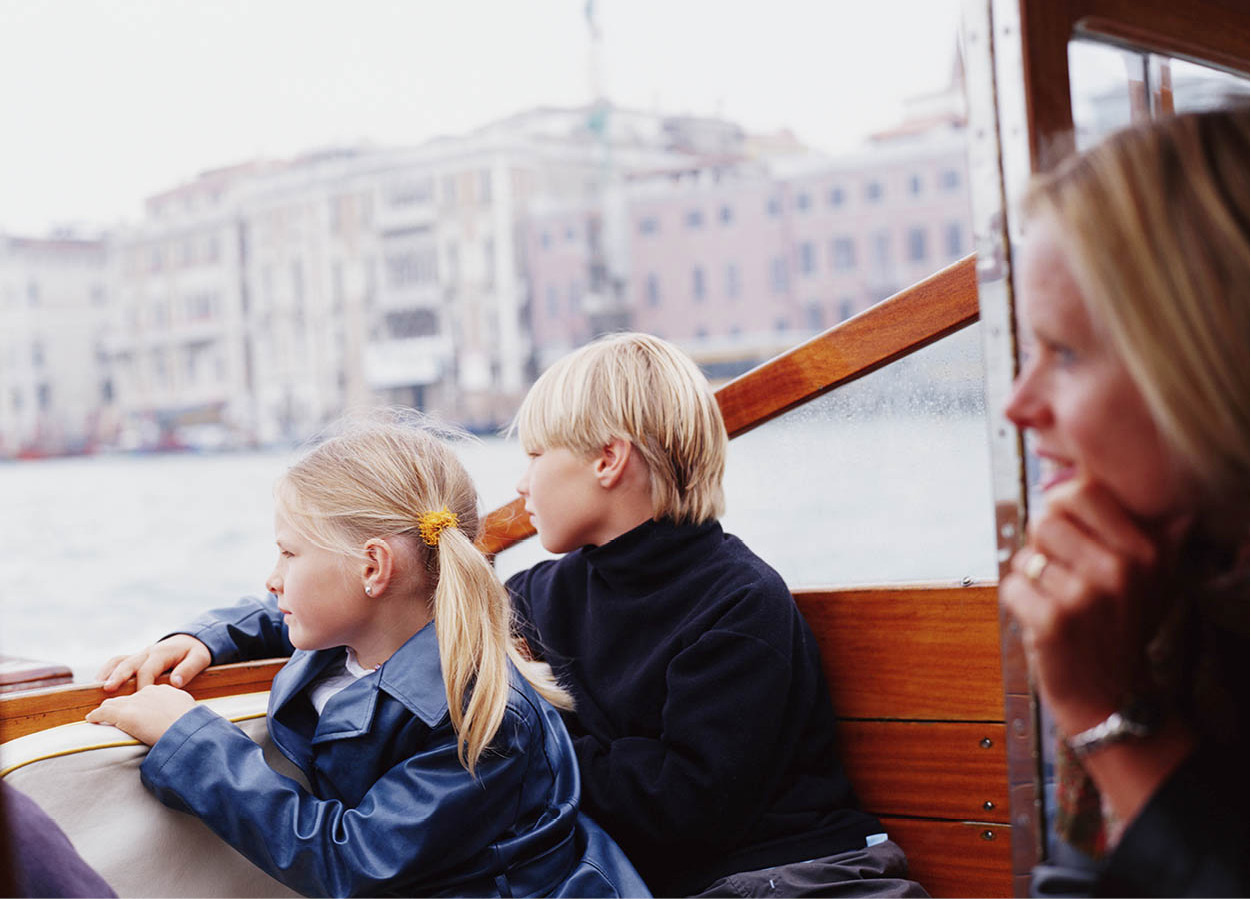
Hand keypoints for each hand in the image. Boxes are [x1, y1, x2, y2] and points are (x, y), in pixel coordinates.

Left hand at [86, 684, 197, 744]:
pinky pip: (103, 712)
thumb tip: (177, 718)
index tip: (138, 711)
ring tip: (99, 715)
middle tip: (116, 713)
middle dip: (120, 704)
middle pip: (128, 697)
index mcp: (163, 691)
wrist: (184, 728)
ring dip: (106, 709)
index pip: (144, 694)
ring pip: (114, 703)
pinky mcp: (123, 713)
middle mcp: (147, 692)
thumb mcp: (186, 710)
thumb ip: (177, 709)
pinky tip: (91, 719)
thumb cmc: (190, 724)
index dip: (139, 704)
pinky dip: (96, 716)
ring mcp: (134, 701)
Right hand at [96, 635, 211, 691]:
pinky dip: (107, 670)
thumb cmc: (195, 652)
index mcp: (162, 653)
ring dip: (107, 673)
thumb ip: (189, 669)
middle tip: (108, 689)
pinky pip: (118, 661)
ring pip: (119, 661)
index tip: (140, 698)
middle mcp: (148, 652)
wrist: (191, 641)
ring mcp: (140, 655)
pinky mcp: (136, 659)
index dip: (143, 684)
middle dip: (118, 676)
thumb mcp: (200, 658)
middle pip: (129, 663)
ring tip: (96, 687)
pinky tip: (99, 683)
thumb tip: (176, 682)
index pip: (149, 669)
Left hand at [1000, 477, 1168, 736]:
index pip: (1081, 490)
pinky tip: (1043, 621)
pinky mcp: (1052, 621)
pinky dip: (1019, 603)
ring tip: (1058, 602)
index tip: (1071, 534)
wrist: (1110, 697)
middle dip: (1043, 547)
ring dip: (1032, 579)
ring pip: (1025, 556)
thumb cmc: (1120, 628)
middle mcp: (1120, 569)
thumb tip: (1179, 512)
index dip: (1063, 508)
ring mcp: (1085, 596)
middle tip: (1063, 577)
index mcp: (1144, 551)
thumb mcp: (1154, 585)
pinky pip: (1012, 586)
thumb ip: (1158, 541)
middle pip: (1044, 520)